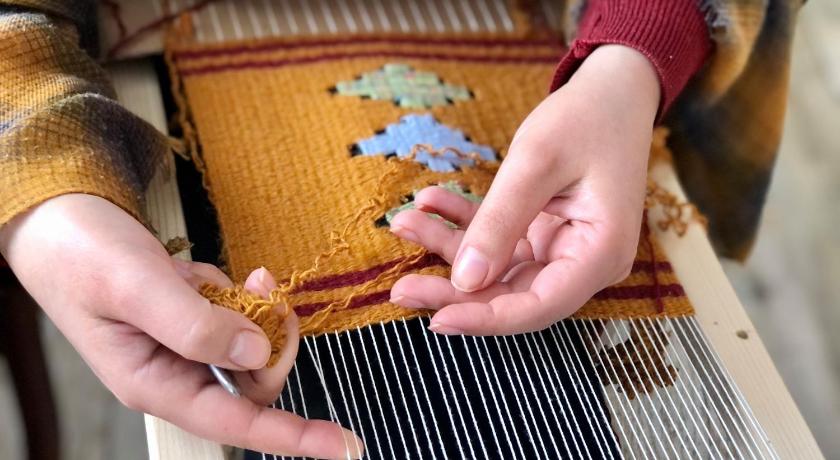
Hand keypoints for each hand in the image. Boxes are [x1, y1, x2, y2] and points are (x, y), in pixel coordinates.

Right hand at [0, 194, 361, 458]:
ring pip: (253, 347)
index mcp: (154, 383)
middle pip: (257, 381)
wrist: (59, 219)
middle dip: (274, 338)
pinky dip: (239, 294)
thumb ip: (196, 324)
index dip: (294, 437)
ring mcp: (185, 347)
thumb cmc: (83, 255)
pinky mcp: (193, 320)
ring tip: (230, 276)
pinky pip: (239, 316)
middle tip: (267, 290)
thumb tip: (256, 354)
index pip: (237, 422)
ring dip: (255, 310)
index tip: (344, 445)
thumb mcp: (137, 288)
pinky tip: (210, 274)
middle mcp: (174, 373)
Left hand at [389, 45, 660, 334]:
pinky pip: (497, 241)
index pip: (538, 307)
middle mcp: (584, 262)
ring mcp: (562, 249)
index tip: (435, 318)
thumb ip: (499, 222)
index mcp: (600, 253)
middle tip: (400, 287)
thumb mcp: (536, 163)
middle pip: (512, 295)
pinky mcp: (543, 233)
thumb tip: (464, 280)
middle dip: (453, 290)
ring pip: (496, 269)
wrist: (612, 90)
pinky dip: (464, 222)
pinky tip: (432, 201)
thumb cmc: (586, 118)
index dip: (485, 319)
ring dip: (449, 247)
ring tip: (405, 222)